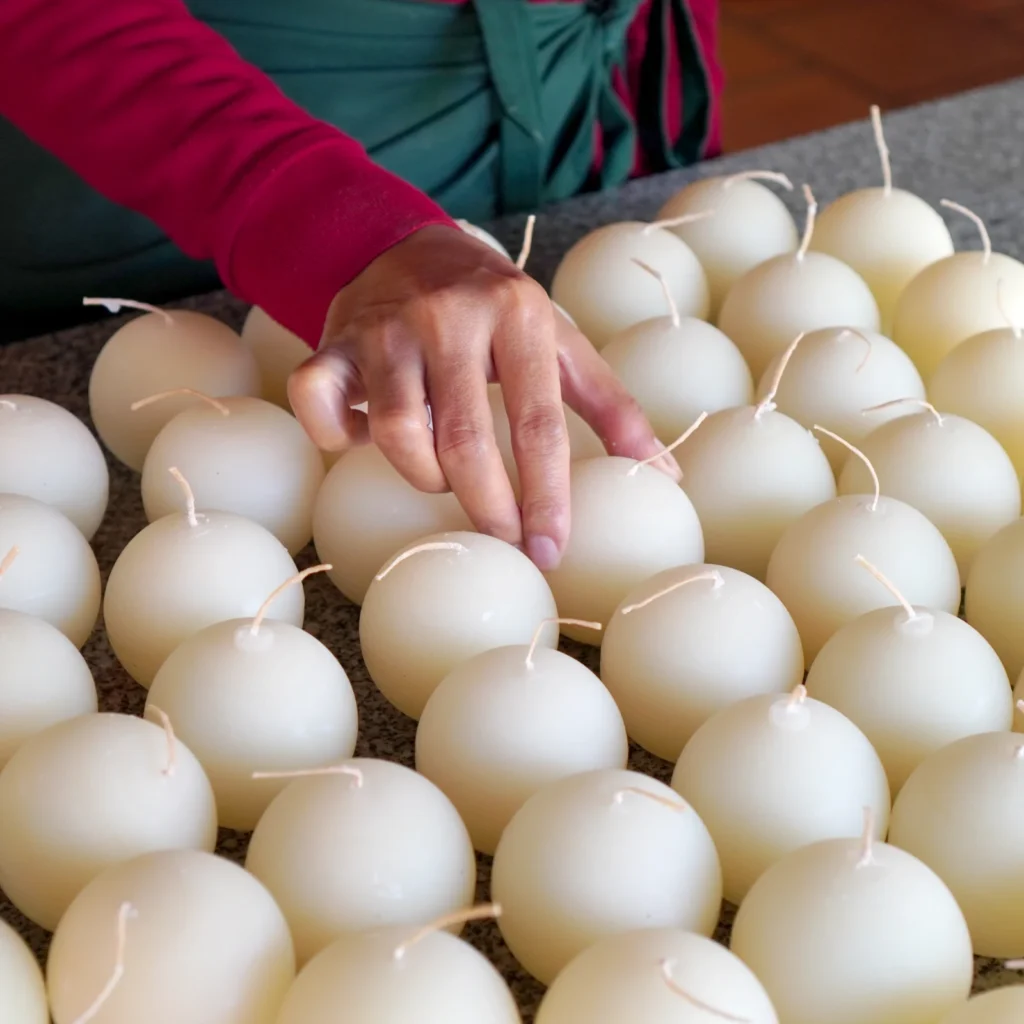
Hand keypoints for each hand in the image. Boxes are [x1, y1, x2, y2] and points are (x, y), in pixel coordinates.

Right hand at [288, 224, 675, 569]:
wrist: (404, 244)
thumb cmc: (495, 307)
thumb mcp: (560, 342)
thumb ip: (610, 406)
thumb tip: (665, 475)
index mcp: (517, 315)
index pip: (537, 422)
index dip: (545, 495)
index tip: (551, 549)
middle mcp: (449, 317)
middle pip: (463, 438)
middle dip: (486, 505)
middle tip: (503, 537)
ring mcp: (385, 329)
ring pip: (396, 431)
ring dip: (421, 474)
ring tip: (441, 474)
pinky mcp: (333, 343)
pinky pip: (318, 404)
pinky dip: (335, 436)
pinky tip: (357, 440)